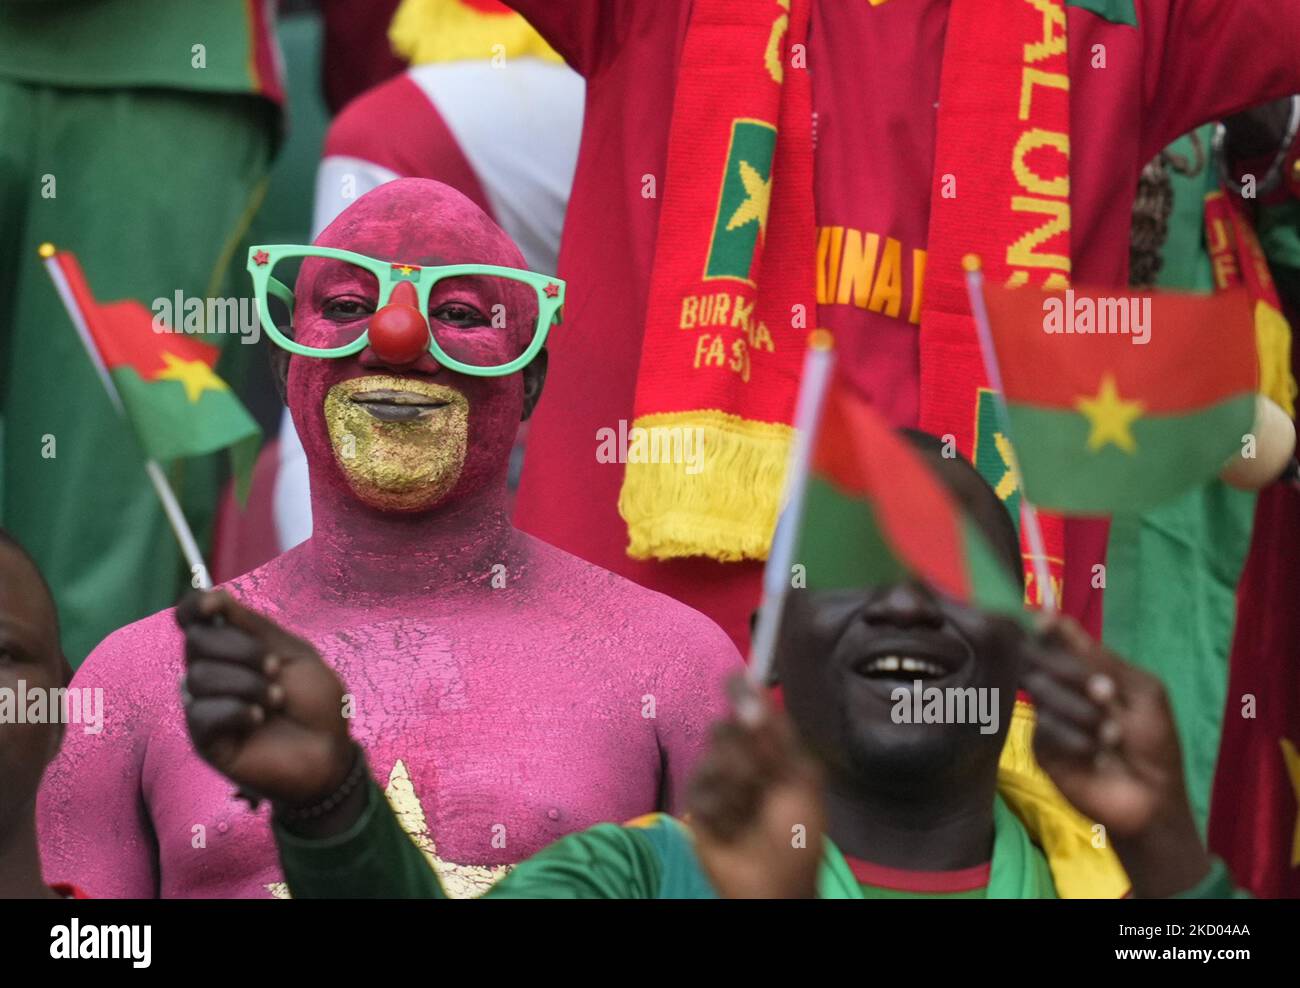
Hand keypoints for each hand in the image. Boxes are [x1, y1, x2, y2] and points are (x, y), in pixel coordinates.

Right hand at [177, 590, 353, 808]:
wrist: (330, 751)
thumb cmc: (316, 703)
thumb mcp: (292, 653)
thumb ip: (253, 626)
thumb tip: (212, 596)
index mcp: (231, 648)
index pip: (191, 618)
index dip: (195, 605)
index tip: (215, 603)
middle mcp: (212, 673)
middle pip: (195, 641)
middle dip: (241, 649)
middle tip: (273, 669)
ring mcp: (206, 706)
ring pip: (198, 676)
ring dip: (247, 684)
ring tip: (275, 701)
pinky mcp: (204, 739)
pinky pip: (201, 712)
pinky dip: (236, 711)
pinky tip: (258, 721)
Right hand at [687, 676, 824, 898]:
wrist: (774, 883)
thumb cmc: (797, 836)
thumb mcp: (798, 779)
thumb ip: (775, 734)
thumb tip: (755, 689)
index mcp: (770, 751)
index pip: (751, 711)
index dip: (742, 692)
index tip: (736, 678)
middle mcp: (741, 760)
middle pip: (725, 729)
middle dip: (743, 753)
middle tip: (760, 778)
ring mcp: (717, 782)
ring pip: (711, 759)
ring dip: (735, 787)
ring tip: (749, 813)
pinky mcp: (697, 806)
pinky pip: (700, 791)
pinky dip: (721, 810)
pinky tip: (732, 828)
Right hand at [1022, 614, 1210, 896]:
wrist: (1152, 797)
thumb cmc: (1154, 743)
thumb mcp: (1141, 691)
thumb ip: (1100, 658)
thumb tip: (1054, 618)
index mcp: (1086, 673)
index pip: (1056, 641)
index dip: (1048, 629)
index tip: (1042, 621)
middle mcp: (1061, 690)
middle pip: (1043, 661)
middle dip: (1075, 675)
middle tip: (1106, 694)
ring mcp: (1048, 718)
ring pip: (1042, 692)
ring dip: (1082, 710)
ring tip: (1113, 735)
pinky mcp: (1040, 748)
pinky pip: (1044, 729)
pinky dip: (1074, 738)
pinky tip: (1095, 754)